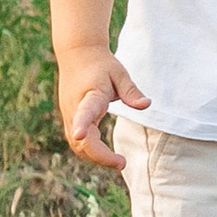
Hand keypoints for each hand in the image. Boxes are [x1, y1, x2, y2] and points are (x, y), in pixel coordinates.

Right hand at [58, 49, 146, 173]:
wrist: (77, 54)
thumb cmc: (101, 64)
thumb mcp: (119, 73)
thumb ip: (131, 91)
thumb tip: (146, 105)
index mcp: (89, 95)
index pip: (84, 112)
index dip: (82, 125)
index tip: (80, 134)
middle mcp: (75, 108)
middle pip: (81, 139)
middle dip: (99, 155)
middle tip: (122, 163)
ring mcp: (70, 115)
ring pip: (77, 144)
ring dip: (95, 156)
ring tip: (118, 162)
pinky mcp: (70, 119)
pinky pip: (77, 141)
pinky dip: (89, 150)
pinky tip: (105, 155)